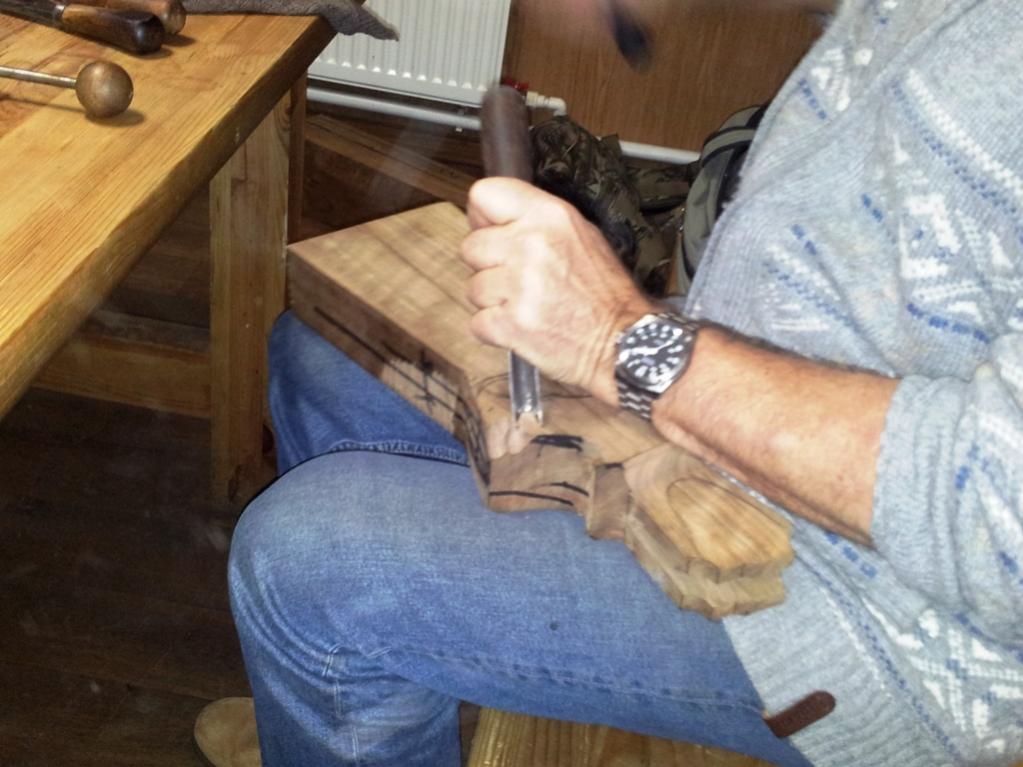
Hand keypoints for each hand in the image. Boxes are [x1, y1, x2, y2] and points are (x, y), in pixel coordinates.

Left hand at [461, 178, 654, 404]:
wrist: (622, 342)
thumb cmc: (604, 293)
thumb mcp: (581, 235)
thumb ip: (535, 222)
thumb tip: (491, 220)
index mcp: (549, 216)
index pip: (484, 194)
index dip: (482, 216)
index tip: (491, 231)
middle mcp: (529, 245)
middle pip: (470, 246)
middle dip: (488, 265)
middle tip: (518, 279)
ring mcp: (517, 286)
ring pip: (473, 288)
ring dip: (493, 300)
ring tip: (527, 305)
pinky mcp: (508, 324)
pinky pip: (477, 322)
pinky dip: (495, 329)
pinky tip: (523, 326)